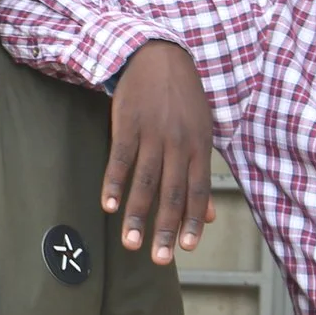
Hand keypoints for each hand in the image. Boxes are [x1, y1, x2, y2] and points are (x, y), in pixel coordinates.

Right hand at [101, 39, 216, 263]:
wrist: (159, 55)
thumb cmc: (182, 98)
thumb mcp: (201, 131)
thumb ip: (201, 175)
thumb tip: (208, 217)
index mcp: (199, 146)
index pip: (197, 190)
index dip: (192, 220)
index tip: (186, 248)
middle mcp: (178, 142)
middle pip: (172, 192)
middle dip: (166, 228)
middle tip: (159, 259)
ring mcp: (152, 133)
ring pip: (145, 181)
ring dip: (137, 214)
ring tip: (130, 243)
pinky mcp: (127, 124)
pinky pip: (120, 158)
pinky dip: (114, 182)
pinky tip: (108, 206)